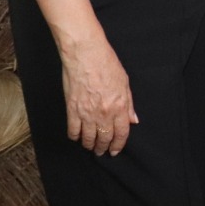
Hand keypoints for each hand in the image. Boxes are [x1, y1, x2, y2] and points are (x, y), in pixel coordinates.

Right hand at [60, 36, 136, 155]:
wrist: (86, 55)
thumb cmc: (106, 64)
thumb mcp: (125, 82)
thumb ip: (129, 104)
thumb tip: (132, 120)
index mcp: (119, 106)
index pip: (121, 133)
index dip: (118, 144)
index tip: (115, 150)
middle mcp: (103, 113)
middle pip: (104, 138)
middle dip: (103, 148)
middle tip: (102, 151)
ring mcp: (86, 113)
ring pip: (88, 138)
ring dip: (89, 145)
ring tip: (90, 147)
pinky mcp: (72, 109)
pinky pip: (73, 130)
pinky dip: (75, 136)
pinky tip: (77, 137)